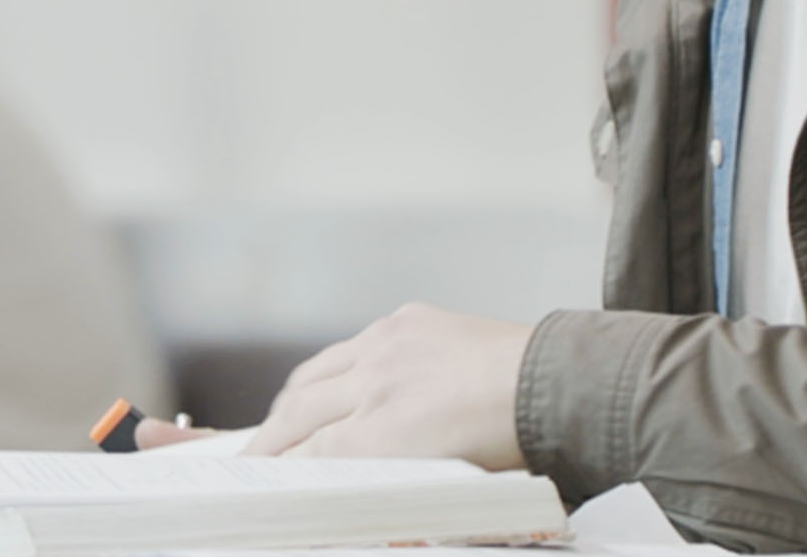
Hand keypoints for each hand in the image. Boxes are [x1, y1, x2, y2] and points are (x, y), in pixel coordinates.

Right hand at [240, 303, 533, 469]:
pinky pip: (350, 346)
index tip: (258, 478)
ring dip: (290, 402)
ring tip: (281, 420)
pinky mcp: (406, 321)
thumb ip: (378, 477)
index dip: (277, 470)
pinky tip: (330, 383)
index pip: (306, 457)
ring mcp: (388, 346)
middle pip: (297, 416)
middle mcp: (377, 385)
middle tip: (252, 456)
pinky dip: (331, 369)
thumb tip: (336, 476)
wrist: (554, 386)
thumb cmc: (511, 446)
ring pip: (313, 375)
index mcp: (384, 434)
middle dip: (267, 440)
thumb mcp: (439, 484)